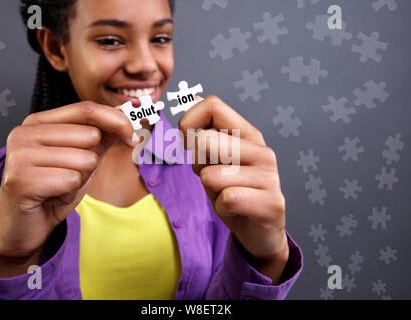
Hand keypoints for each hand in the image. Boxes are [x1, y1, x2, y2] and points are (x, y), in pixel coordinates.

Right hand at [0, 101, 136, 262]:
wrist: (26, 227)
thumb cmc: (53, 190)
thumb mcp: (81, 157)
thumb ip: (100, 136)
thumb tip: (123, 118)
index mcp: (37, 122)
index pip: (86, 109)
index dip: (116, 121)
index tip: (130, 136)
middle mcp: (24, 133)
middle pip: (90, 135)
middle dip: (91, 161)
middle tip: (67, 175)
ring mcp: (19, 155)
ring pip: (85, 159)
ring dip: (80, 180)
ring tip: (58, 187)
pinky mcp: (20, 180)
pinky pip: (72, 180)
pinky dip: (69, 194)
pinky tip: (51, 197)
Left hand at [179, 96, 288, 282]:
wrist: (259, 231)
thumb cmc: (232, 190)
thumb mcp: (214, 160)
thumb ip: (205, 133)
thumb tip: (191, 99)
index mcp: (247, 134)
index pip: (212, 105)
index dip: (189, 122)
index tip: (188, 144)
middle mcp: (261, 150)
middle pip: (204, 141)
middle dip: (198, 165)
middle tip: (214, 177)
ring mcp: (270, 176)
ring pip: (211, 176)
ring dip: (211, 191)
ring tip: (227, 195)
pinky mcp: (272, 203)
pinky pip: (227, 200)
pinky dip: (222, 209)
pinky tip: (236, 210)